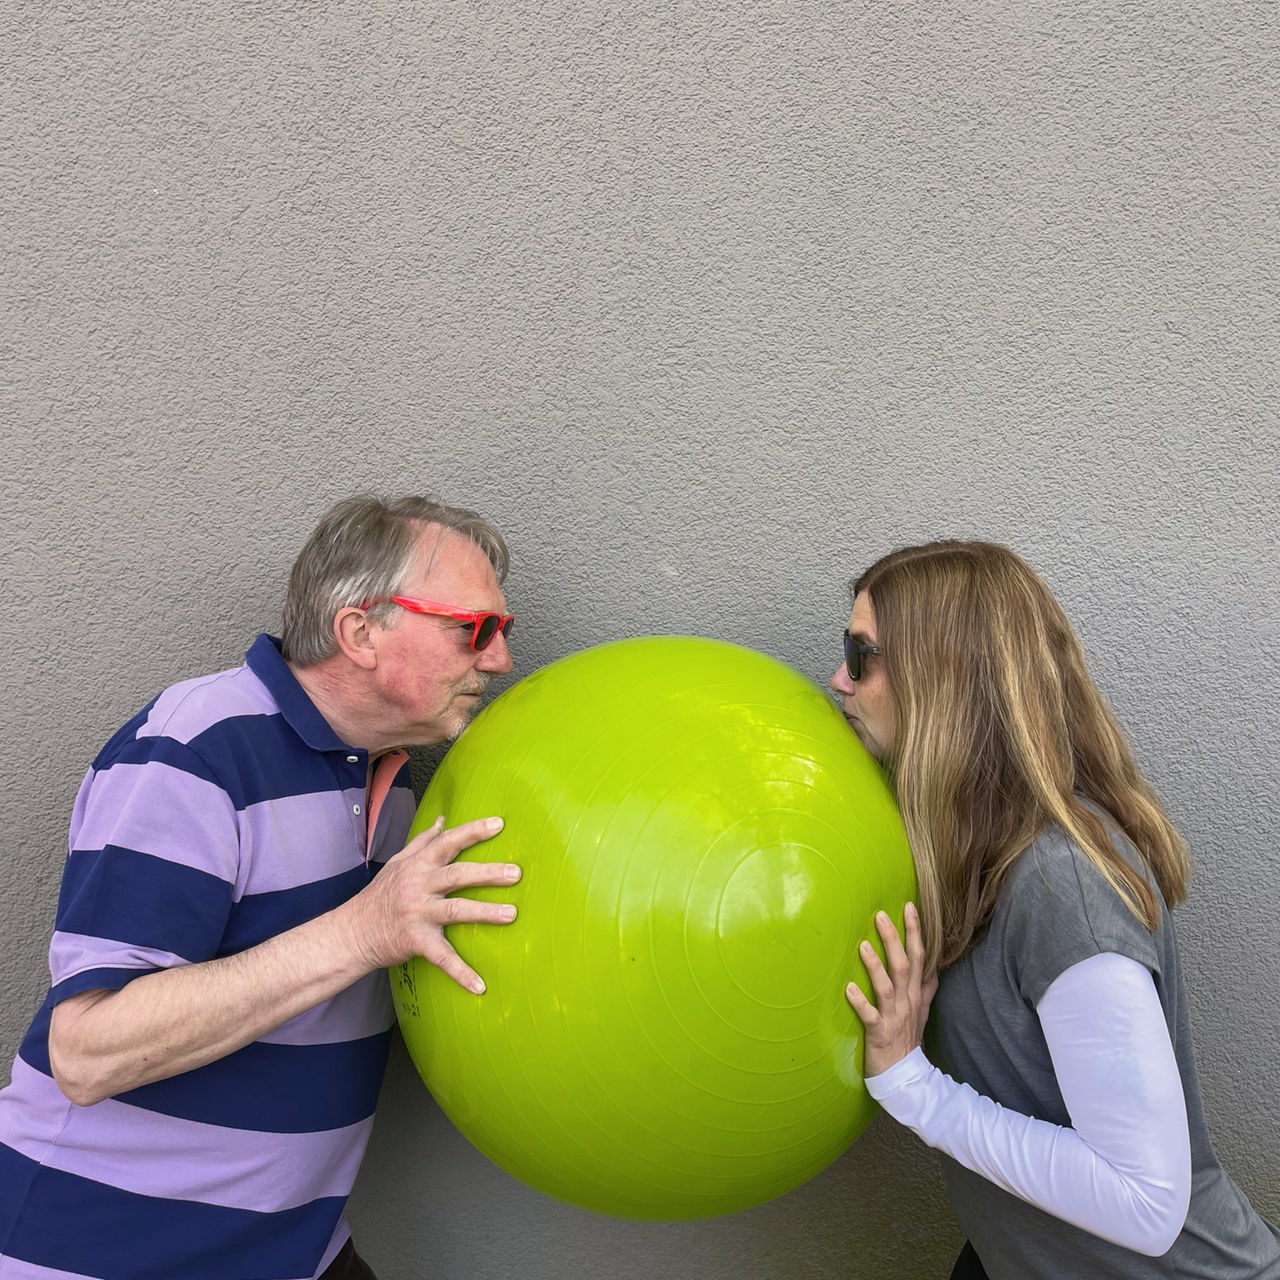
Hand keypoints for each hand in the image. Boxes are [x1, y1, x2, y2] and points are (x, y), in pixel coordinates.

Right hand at [345, 814, 521, 993]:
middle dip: (488, 873)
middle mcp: (419, 886)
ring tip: (512, 914)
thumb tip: (443, 820)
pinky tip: (481, 986)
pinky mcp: (416, 941)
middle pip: (457, 875)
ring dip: (485, 913)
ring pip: (455, 910)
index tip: (498, 824)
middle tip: (516, 873)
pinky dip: (461, 973)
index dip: (473, 831)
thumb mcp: (398, 863)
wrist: (353, 932)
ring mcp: (418, 914)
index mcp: (418, 865)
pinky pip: (442, 958)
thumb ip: (422, 841)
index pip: (447, 842)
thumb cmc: (380, 895)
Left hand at [845, 902, 937, 1078]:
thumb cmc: (909, 1039)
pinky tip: (848, 990)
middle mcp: (907, 1002)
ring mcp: (894, 1018)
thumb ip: (925, 988)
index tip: (908, 906)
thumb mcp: (922, 1010)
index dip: (915, 932)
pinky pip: (870, 1017)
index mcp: (916, 994)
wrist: (907, 1078)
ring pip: (887, 988)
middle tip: (880, 915)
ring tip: (863, 945)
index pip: (919, 957)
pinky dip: (860, 1003)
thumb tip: (933, 967)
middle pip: (903, 966)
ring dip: (875, 967)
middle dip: (894, 939)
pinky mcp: (879, 1034)